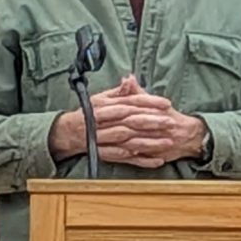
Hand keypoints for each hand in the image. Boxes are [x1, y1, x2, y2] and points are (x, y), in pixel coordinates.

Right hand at [55, 77, 205, 167]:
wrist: (68, 133)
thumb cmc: (88, 113)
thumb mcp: (100, 99)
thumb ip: (118, 92)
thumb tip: (130, 79)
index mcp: (104, 107)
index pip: (130, 103)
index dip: (148, 103)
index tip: (166, 103)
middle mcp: (104, 124)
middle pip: (131, 122)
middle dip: (153, 122)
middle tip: (171, 122)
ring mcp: (105, 141)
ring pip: (130, 142)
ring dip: (150, 143)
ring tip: (168, 142)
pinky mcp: (106, 155)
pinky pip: (126, 159)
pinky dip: (142, 161)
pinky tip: (158, 161)